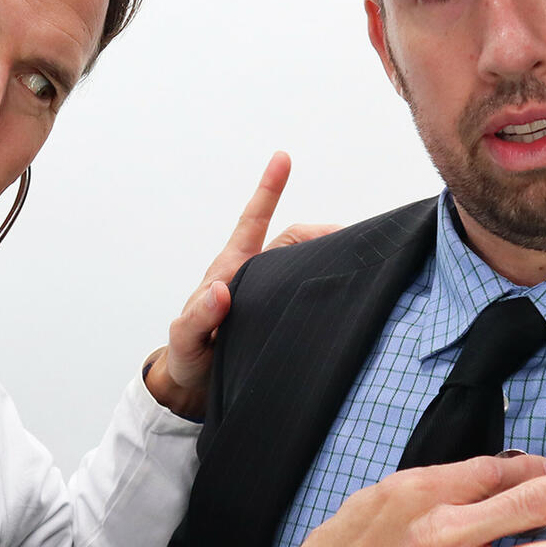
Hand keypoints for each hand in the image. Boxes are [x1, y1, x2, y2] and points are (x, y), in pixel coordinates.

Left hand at [143, 152, 338, 416]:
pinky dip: (327, 285)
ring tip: (361, 261)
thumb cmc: (187, 357)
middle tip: (358, 239)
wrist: (194, 387)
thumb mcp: (184, 340)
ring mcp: (269, 293)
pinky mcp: (281, 314)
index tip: (282, 158)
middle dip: (324, 233)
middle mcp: (253, 275)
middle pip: (294, 241)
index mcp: (231, 270)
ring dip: (329, 258)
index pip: (252, 222)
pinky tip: (349, 292)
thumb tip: (220, 290)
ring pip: (305, 264)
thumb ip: (197, 318)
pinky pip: (307, 292)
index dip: (268, 190)